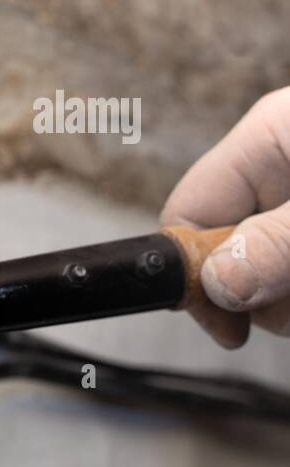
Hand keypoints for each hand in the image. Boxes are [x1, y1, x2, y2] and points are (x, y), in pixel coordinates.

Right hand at [161, 87, 289, 347]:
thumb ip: (278, 242)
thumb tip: (218, 284)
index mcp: (266, 139)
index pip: (187, 214)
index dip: (195, 275)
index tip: (228, 327)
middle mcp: (279, 167)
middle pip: (228, 252)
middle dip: (262, 292)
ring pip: (269, 273)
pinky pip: (289, 275)